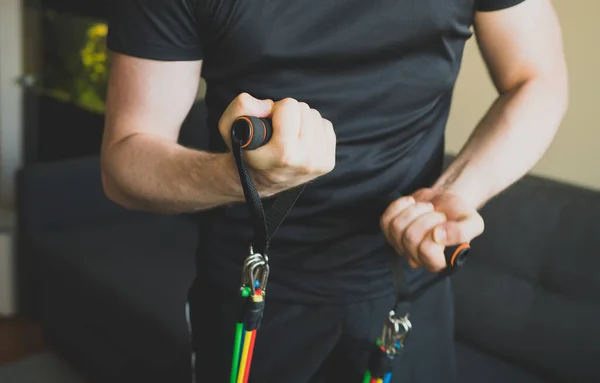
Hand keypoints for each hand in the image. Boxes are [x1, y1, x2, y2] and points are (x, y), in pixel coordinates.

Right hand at [219, 93, 335, 194]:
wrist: (257, 181)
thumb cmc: (244, 151)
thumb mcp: (229, 127)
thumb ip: (241, 108)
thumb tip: (268, 105)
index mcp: (284, 154)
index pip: (289, 107)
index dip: (275, 110)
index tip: (267, 125)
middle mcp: (305, 161)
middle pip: (303, 109)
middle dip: (288, 114)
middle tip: (276, 131)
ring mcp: (319, 163)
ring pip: (315, 116)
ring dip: (300, 121)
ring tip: (287, 137)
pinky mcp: (329, 163)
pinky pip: (325, 126)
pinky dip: (311, 129)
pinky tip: (299, 142)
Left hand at [380, 188, 483, 271]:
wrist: (444, 202)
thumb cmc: (458, 215)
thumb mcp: (473, 222)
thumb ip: (463, 232)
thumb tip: (439, 236)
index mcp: (439, 262)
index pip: (427, 252)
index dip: (434, 231)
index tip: (443, 221)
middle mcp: (417, 259)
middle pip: (410, 238)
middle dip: (425, 217)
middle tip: (437, 213)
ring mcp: (401, 246)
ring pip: (396, 227)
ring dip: (414, 210)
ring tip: (426, 208)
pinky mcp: (390, 232)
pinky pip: (386, 219)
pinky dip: (399, 206)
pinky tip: (411, 203)